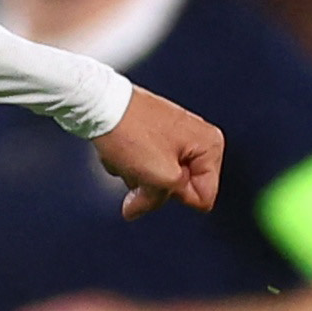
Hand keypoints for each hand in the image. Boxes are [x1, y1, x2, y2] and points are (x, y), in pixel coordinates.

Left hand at [96, 86, 221, 218]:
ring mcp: (174, 134)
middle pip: (178, 188)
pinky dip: (130, 163)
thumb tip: (146, 204)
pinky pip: (143, 163)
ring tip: (129, 158)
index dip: (176, 198)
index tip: (159, 186)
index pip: (202, 197)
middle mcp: (197, 137)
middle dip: (154, 187)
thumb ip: (162, 199)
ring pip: (158, 178)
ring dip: (138, 176)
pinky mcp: (152, 133)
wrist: (101, 106)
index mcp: (210, 145)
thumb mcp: (158, 177)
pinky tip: (121, 152)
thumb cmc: (130, 130)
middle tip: (140, 172)